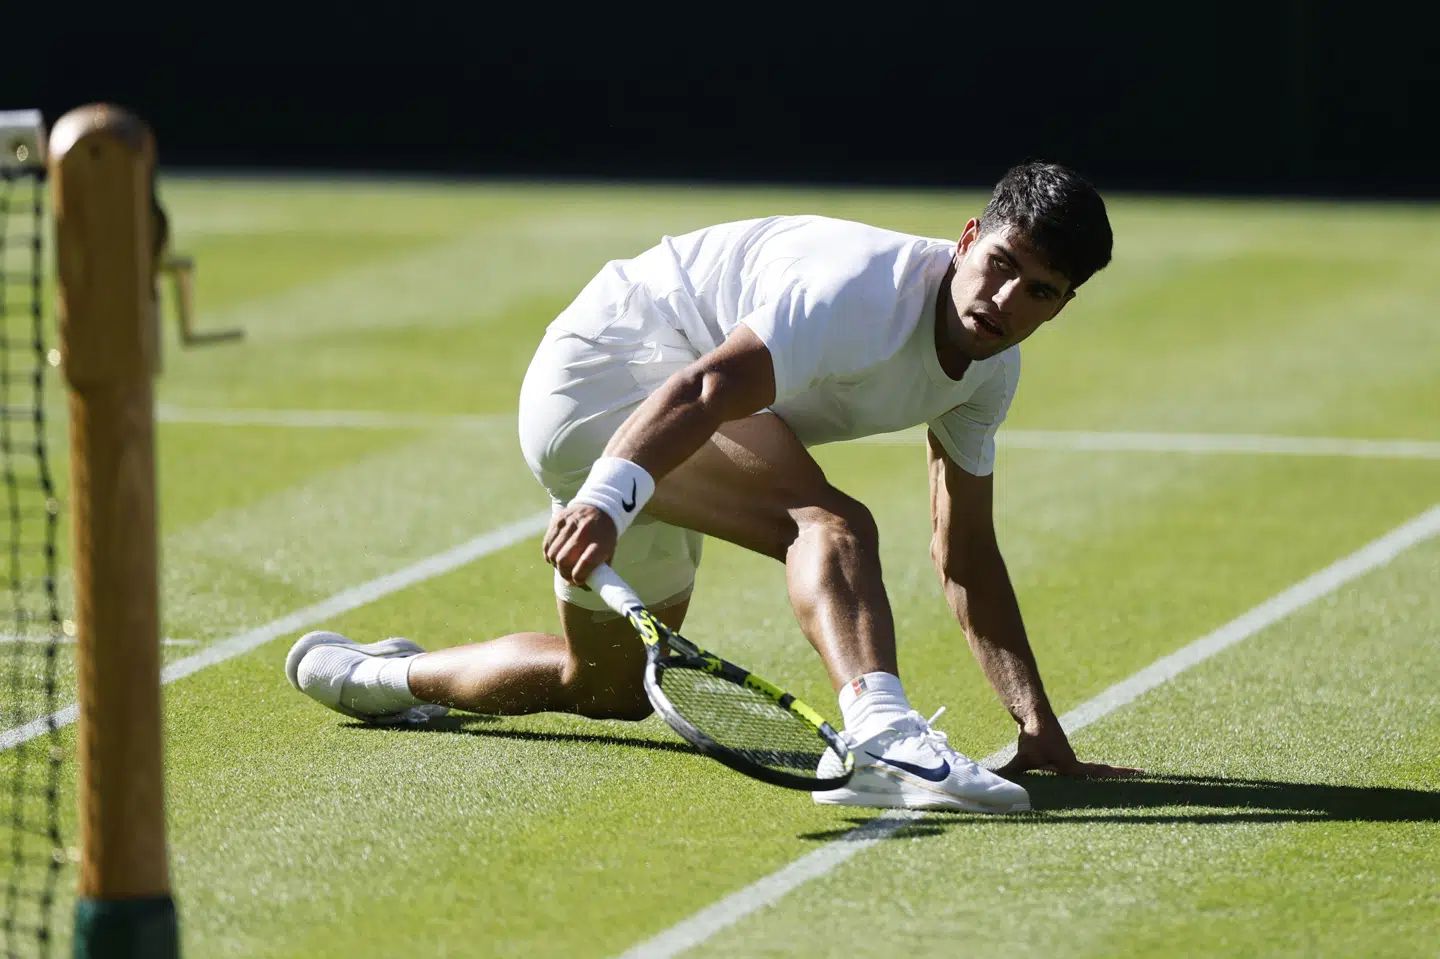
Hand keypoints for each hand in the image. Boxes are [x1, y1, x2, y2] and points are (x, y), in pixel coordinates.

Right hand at [542, 504, 616, 586]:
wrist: (600, 507)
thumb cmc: (604, 537)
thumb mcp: (608, 552)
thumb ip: (598, 571)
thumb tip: (582, 587)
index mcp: (601, 541)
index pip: (586, 563)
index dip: (578, 577)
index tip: (578, 581)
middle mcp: (585, 531)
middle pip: (565, 560)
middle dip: (564, 574)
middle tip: (568, 577)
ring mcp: (570, 523)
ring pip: (553, 554)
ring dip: (556, 565)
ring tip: (563, 565)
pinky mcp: (557, 520)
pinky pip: (546, 545)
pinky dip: (549, 554)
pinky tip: (556, 555)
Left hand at [996, 717, 1142, 778]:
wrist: (1033, 714)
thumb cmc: (1031, 737)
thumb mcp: (1023, 760)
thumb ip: (1010, 774)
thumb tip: (992, 782)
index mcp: (1070, 766)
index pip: (1098, 775)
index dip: (1117, 777)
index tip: (1139, 776)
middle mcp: (1075, 763)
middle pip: (1101, 773)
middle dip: (1120, 777)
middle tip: (1144, 777)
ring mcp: (1071, 759)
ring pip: (1094, 771)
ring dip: (1111, 776)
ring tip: (1133, 780)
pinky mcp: (1064, 757)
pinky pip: (1083, 767)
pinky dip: (1096, 773)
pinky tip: (1099, 779)